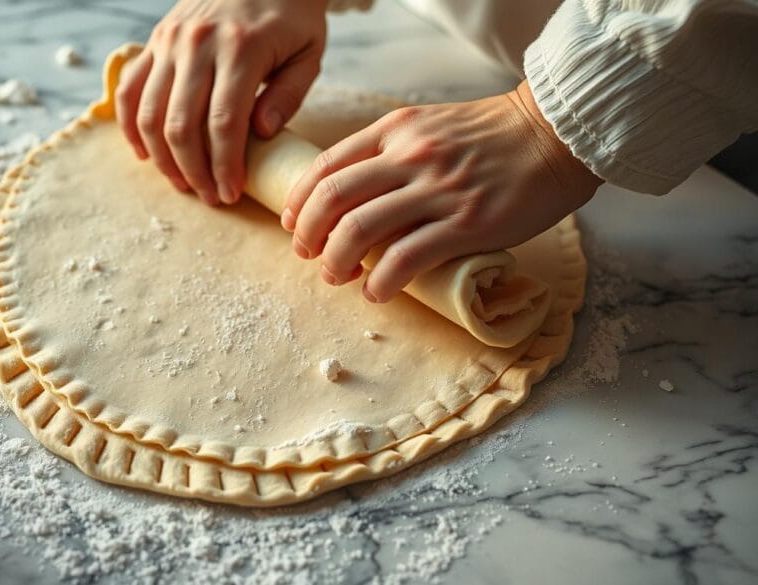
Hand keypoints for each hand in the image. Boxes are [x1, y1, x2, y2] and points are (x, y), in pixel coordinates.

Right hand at [116, 0, 327, 205]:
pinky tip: (145, 153)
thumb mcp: (309, 52)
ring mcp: (170, 41)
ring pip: (149, 114)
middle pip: (181, 125)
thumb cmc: (292, 15)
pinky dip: (130, 126)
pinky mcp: (155, 41)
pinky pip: (129, 89)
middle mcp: (198, 44)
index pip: (223, 123)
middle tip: (209, 196)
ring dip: (162, 158)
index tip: (230, 194)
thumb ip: (289, 95)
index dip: (224, 167)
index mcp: (242, 48)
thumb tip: (260, 135)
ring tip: (183, 181)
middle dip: (194, 171)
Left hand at [282, 80, 601, 302]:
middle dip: (307, 234)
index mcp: (395, 131)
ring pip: (359, 230)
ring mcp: (437, 190)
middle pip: (332, 199)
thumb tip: (354, 194)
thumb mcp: (430, 125)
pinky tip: (376, 293)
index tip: (292, 224)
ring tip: (337, 277)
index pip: (325, 166)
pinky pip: (406, 259)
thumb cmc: (492, 135)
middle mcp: (409, 157)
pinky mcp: (466, 224)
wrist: (555, 134)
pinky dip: (380, 283)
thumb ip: (391, 151)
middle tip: (306, 255)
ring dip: (336, 262)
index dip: (298, 200)